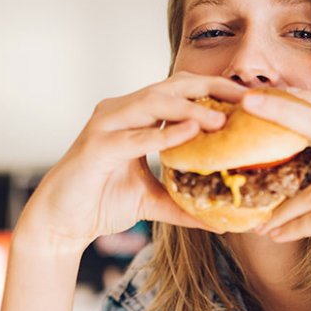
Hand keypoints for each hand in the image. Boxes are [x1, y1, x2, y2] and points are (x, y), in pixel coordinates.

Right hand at [18, 72, 245, 254]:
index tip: (249, 99)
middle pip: (171, 86)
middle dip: (211, 88)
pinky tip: (190, 134)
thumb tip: (222, 222)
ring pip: (153, 104)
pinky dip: (163, 134)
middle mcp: (120, 111)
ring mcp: (106, 125)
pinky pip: (134, 136)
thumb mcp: (152, 202)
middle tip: (247, 98)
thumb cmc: (101, 203)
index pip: (180, 91)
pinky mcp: (96, 147)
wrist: (60, 223)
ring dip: (190, 109)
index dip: (215, 90)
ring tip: (222, 119)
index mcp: (135, 116)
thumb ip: (184, 204)